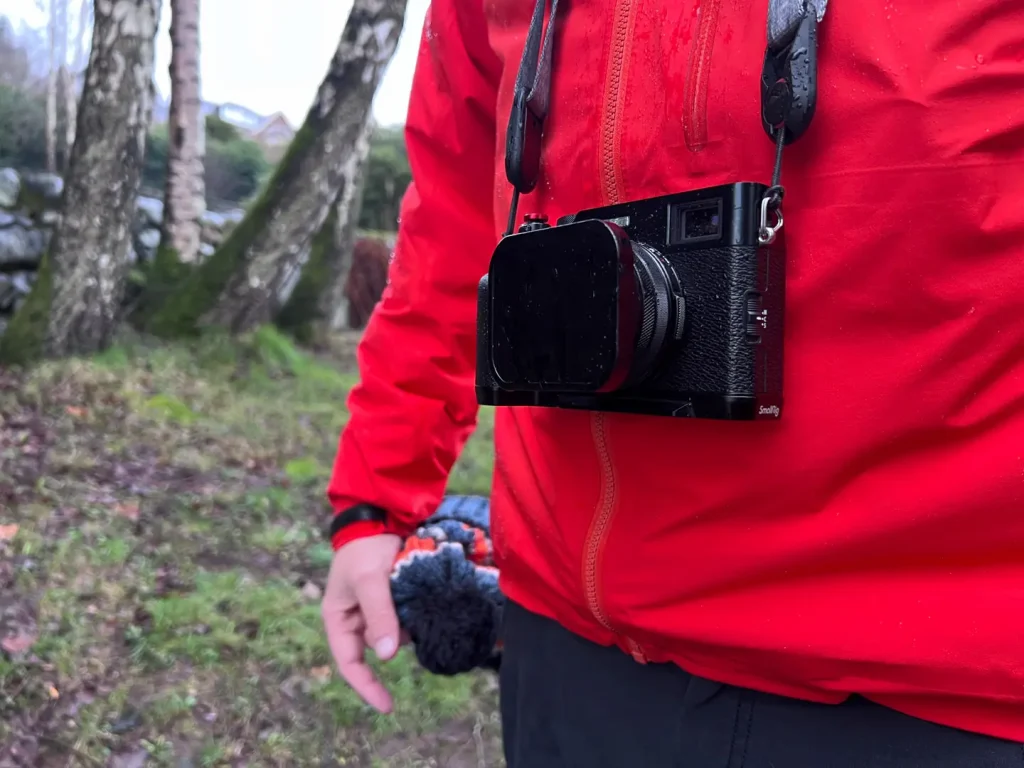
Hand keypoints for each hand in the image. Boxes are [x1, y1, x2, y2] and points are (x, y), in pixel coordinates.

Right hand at [321, 533, 402, 712]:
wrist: (379, 517)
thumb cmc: (365, 549)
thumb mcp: (370, 581)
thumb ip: (380, 615)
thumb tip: (388, 656)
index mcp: (338, 619)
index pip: (350, 664)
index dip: (367, 687)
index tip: (388, 706)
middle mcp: (356, 619)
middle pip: (378, 648)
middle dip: (395, 640)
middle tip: (411, 618)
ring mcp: (376, 610)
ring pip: (396, 633)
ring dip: (408, 624)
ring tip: (414, 595)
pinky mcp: (394, 599)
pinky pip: (406, 618)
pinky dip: (415, 613)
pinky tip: (422, 597)